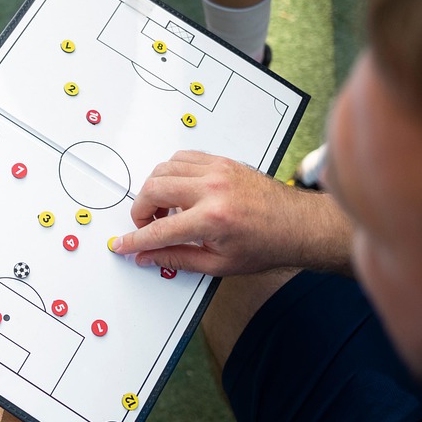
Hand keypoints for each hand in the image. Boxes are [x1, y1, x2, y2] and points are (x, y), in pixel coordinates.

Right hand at [108, 150, 350, 275]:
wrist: (298, 225)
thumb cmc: (266, 245)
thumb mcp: (219, 264)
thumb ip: (177, 258)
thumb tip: (147, 257)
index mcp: (212, 219)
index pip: (158, 230)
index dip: (135, 240)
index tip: (122, 244)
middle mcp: (212, 189)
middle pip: (153, 189)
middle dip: (141, 210)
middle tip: (147, 225)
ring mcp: (217, 170)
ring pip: (163, 169)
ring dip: (154, 190)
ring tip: (164, 209)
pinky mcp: (221, 161)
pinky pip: (182, 158)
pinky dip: (172, 172)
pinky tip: (179, 190)